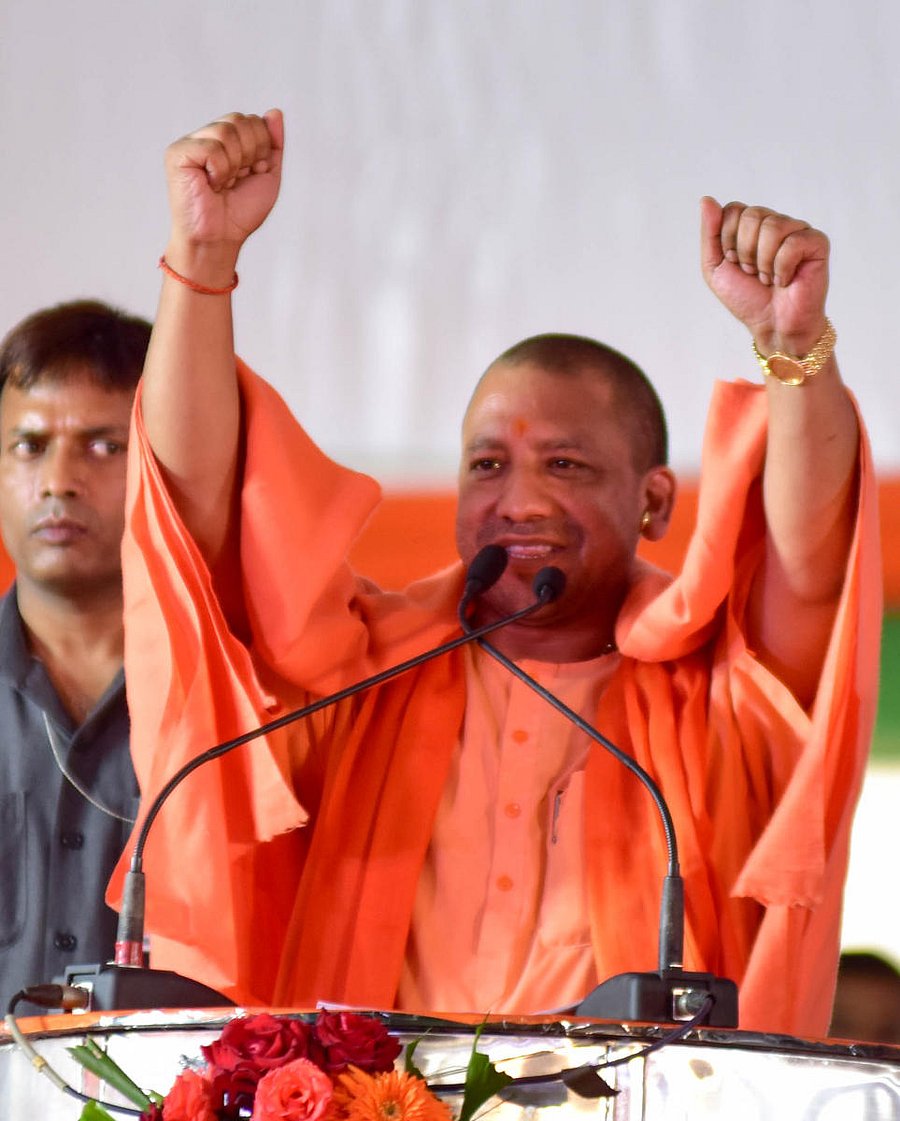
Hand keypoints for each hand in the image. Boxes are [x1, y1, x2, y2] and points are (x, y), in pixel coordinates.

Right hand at [163, 110, 283, 276]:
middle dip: (250, 154)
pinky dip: (220, 170)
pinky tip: (211, 184)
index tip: (251, 173)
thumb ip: (273, 144)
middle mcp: (208, 137)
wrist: (221, 238)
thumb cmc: (240, 213)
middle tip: (237, 179)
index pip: (253, 121)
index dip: (261, 149)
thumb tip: (275, 112)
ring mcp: (191, 144)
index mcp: (228, 141)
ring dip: (234, 164)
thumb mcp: (268, 176)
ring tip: (223, 183)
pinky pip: (211, 147)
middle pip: (240, 120)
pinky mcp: (178, 154)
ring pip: (226, 130)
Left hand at [700, 196, 829, 355]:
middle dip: (744, 252)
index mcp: (752, 226)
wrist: (772, 325)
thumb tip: (706, 199)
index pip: (732, 210)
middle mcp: (775, 223)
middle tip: (752, 273)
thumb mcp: (715, 268)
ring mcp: (797, 230)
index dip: (728, 240)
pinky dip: (782, 268)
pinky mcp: (816, 242)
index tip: (734, 263)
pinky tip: (786, 280)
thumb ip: (710, 234)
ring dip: (763, 262)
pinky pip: (793, 243)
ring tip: (768, 278)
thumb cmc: (747, 298)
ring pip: (772, 226)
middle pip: (751, 215)